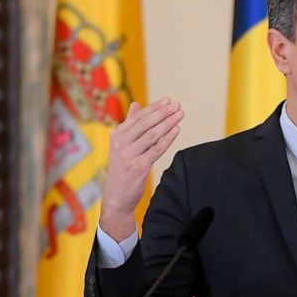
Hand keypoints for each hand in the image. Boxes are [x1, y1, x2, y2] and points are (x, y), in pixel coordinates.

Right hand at [100, 98, 182, 240]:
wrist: (116, 196)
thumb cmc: (121, 168)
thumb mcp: (121, 145)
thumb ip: (129, 124)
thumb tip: (136, 104)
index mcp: (117, 135)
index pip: (138, 117)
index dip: (155, 107)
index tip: (168, 100)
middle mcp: (120, 143)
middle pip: (146, 123)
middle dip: (164, 113)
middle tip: (177, 106)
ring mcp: (128, 155)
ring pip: (152, 135)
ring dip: (168, 123)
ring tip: (180, 115)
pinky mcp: (138, 167)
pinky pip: (156, 150)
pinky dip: (168, 138)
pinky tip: (177, 130)